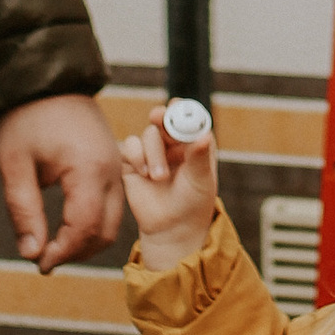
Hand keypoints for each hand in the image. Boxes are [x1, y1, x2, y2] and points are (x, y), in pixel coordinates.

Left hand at [0, 92, 126, 270]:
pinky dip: (93, 222)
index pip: (84, 229)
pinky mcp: (114, 163)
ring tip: (51, 246)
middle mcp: (113, 169)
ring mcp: (117, 165)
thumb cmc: (27, 118)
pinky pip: (112, 204)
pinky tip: (65, 227)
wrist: (47, 78)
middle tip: (43, 260)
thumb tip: (31, 254)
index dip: (62, 253)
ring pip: (113, 221)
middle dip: (76, 252)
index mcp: (89, 169)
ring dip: (86, 240)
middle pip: (106, 232)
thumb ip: (24, 211)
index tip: (38, 263)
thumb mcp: (15, 164)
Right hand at [114, 106, 219, 268]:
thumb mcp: (201, 179)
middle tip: (158, 117)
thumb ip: (200, 156)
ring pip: (149, 134)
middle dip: (161, 117)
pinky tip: (144, 174)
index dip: (183, 109)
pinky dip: (136, 155)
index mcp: (194, 143)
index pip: (189, 118)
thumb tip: (204, 135)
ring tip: (159, 177)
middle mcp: (173, 144)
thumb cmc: (193, 204)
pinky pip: (130, 146)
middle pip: (165, 119)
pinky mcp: (133, 162)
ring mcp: (153, 152)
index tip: (176, 105)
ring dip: (153, 152)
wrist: (171, 229)